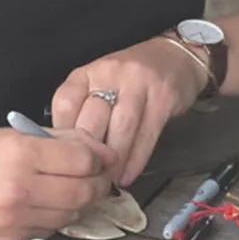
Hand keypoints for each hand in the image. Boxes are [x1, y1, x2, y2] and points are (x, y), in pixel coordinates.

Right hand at [0, 128, 115, 239]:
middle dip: (98, 184)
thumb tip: (104, 151)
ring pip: (72, 215)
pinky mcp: (12, 239)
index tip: (102, 158)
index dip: (100, 159)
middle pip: (84, 192)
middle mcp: (20, 188)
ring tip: (72, 190)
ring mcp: (15, 218)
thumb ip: (62, 139)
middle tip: (97, 177)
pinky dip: (58, 218)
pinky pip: (52, 230)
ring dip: (81, 203)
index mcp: (21, 153)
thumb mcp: (14, 135)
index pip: (83, 161)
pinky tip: (48, 205)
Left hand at [51, 37, 205, 185]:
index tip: (66, 158)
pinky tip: (128, 175)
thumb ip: (83, 111)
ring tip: (109, 181)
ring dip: (114, 161)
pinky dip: (136, 160)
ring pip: (121, 129)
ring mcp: (139, 83)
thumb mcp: (99, 85)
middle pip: (93, 119)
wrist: (175, 57)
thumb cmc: (130, 79)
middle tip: (87, 179)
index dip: (63, 136)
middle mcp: (111, 73)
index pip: (65, 103)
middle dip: (89, 153)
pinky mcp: (163, 97)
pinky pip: (147, 135)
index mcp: (88, 72)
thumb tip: (68, 153)